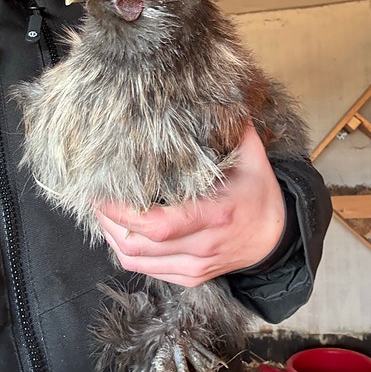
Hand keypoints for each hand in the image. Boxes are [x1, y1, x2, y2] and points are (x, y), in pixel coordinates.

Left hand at [95, 124, 284, 286]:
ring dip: (112, 236)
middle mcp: (203, 245)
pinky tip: (121, 231)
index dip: (122, 213)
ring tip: (102, 213)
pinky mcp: (191, 278)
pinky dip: (126, 251)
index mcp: (216, 214)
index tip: (101, 193)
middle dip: (108, 222)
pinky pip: (146, 270)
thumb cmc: (258, 193)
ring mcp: (196, 266)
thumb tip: (217, 93)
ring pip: (136, 261)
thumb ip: (233, 128)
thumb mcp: (253, 158)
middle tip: (95, 198)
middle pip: (138, 244)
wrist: (275, 238)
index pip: (158, 224)